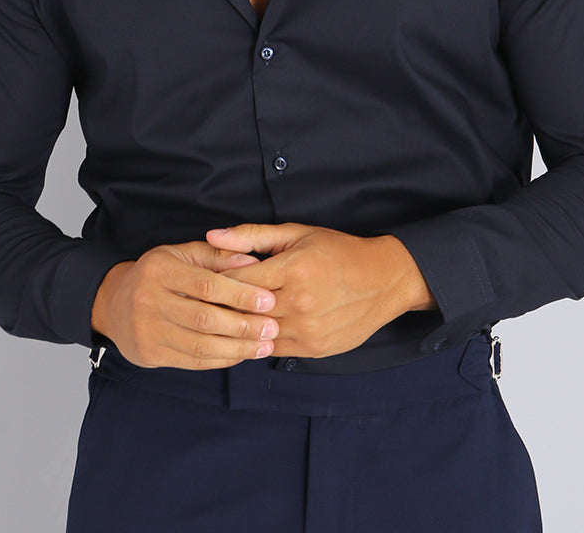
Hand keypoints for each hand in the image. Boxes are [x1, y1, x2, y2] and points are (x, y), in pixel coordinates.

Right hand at [91, 241, 278, 369]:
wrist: (113, 303)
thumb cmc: (156, 275)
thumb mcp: (181, 255)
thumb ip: (216, 256)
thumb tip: (251, 261)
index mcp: (159, 270)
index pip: (206, 284)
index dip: (240, 294)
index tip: (268, 300)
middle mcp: (149, 300)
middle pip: (204, 318)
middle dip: (244, 325)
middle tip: (273, 327)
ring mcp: (147, 330)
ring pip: (200, 344)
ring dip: (237, 348)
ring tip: (264, 345)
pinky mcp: (149, 354)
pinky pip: (192, 361)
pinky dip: (220, 359)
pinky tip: (241, 355)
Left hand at [206, 223, 435, 358]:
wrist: (383, 279)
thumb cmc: (338, 250)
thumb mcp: (297, 233)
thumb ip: (252, 236)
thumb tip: (211, 235)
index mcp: (293, 269)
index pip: (237, 281)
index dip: (215, 281)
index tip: (200, 282)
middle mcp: (299, 302)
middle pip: (243, 311)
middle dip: (220, 306)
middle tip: (201, 304)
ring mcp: (307, 329)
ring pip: (256, 334)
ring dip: (237, 328)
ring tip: (220, 320)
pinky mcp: (314, 348)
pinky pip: (273, 349)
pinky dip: (259, 341)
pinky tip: (249, 331)